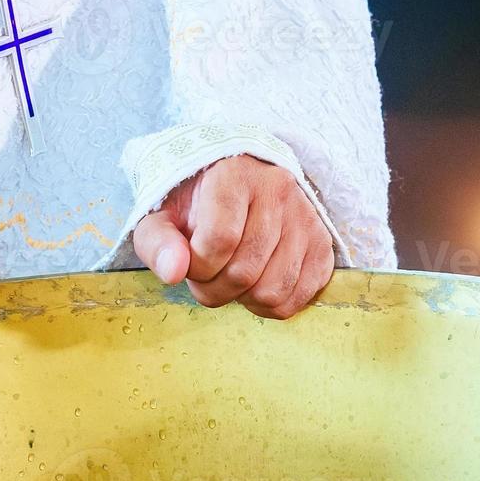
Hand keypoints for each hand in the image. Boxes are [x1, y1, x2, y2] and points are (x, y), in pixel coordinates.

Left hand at [133, 156, 334, 319]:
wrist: (238, 181)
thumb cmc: (195, 203)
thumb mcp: (161, 215)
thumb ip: (157, 242)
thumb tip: (172, 272)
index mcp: (234, 175)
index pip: (219, 240)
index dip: (198, 267)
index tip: (189, 264)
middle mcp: (277, 190)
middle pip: (245, 272)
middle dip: (215, 289)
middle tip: (207, 276)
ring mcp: (305, 217)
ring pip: (273, 290)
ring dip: (243, 299)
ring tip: (231, 277)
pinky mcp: (322, 243)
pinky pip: (298, 297)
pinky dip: (271, 304)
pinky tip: (256, 284)